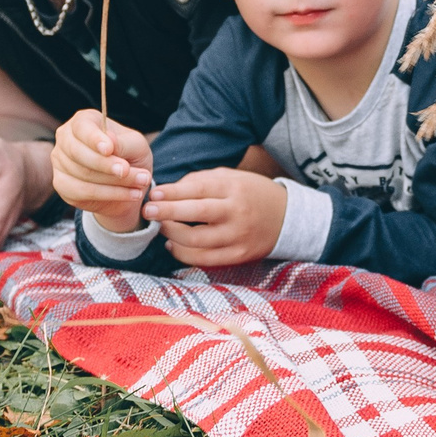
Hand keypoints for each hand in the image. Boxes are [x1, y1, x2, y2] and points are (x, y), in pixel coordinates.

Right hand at [52, 109, 154, 228]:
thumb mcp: (136, 145)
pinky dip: (108, 195)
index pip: (82, 127)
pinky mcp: (62, 184)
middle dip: (107, 166)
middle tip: (131, 172)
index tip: (109, 149)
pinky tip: (129, 195)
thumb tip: (109, 141)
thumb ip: (123, 143)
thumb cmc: (130, 155)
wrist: (127, 182)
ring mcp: (60, 161)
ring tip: (140, 185)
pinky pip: (81, 192)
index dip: (94, 138)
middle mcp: (66, 138)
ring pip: (83, 174)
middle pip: (78, 153)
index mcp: (83, 121)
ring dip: (114, 183)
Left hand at [143, 168, 284, 266]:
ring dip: (172, 234)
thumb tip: (169, 191)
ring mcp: (238, 237)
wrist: (286, 218)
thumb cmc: (251, 193)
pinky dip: (183, 253)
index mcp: (234, 188)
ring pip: (196, 241)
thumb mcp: (232, 177)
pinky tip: (173, 244)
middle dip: (167, 213)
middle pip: (196, 214)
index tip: (154, 194)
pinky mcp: (238, 256)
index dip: (172, 192)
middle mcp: (237, 213)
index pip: (198, 190)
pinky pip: (204, 259)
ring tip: (161, 227)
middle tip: (149, 211)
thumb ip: (202, 181)